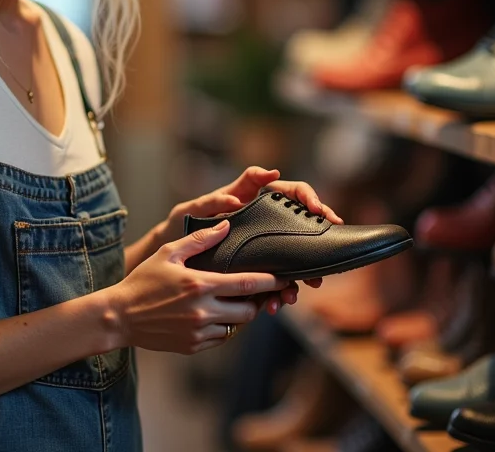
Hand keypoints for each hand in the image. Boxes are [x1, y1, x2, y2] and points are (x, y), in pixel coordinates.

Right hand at [108, 220, 292, 353]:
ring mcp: (199, 332)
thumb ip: (199, 239)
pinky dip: (223, 326)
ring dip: (241, 314)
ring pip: (236, 326)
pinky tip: (216, 314)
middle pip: (248, 310)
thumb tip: (226, 224)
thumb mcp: (168, 253)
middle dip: (258, 300)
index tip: (283, 276)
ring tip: (238, 300)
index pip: (246, 284)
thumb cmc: (143, 280)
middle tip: (260, 290)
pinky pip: (220, 338)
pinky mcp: (193, 346)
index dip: (269, 281)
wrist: (120, 316)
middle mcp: (203, 311)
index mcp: (200, 285)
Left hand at [156, 166, 343, 313]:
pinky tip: (275, 303)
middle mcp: (261, 220)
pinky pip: (275, 278)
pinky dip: (278, 292)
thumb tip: (233, 200)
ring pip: (292, 256)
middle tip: (325, 252)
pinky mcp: (256, 267)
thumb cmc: (180, 225)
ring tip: (298, 289)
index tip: (318, 210)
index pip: (288, 190)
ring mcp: (261, 245)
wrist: (169, 256)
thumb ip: (212, 202)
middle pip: (300, 224)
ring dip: (299, 275)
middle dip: (316, 241)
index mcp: (250, 199)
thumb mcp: (192, 210)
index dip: (307, 196)